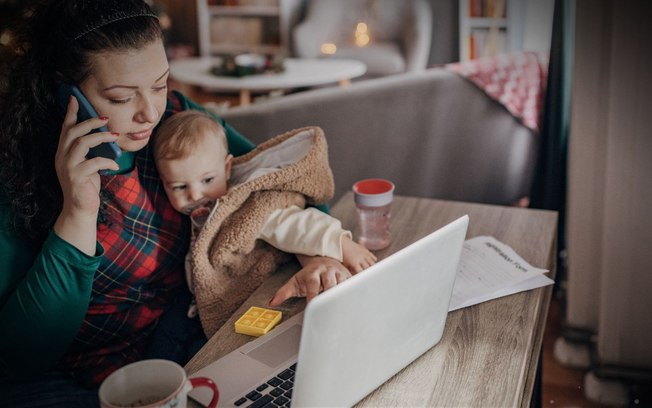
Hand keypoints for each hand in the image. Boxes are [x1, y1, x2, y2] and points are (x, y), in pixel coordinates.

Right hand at [53, 96, 118, 254]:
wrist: (81, 207)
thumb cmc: (87, 184)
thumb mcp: (88, 163)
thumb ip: (91, 151)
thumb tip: (107, 134)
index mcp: (64, 151)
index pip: (65, 128)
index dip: (71, 113)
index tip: (76, 98)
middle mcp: (62, 156)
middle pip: (73, 131)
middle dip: (90, 122)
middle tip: (105, 118)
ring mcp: (67, 166)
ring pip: (81, 143)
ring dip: (100, 137)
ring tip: (115, 136)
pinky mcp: (75, 177)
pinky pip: (93, 163)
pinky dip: (107, 161)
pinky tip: (115, 164)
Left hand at [269, 255, 351, 305]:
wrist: (323, 259)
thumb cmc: (309, 275)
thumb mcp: (295, 282)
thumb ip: (283, 292)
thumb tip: (271, 303)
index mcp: (313, 273)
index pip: (313, 284)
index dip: (313, 295)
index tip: (312, 305)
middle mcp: (327, 272)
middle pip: (330, 284)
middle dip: (330, 294)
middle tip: (330, 309)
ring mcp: (339, 273)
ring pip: (343, 285)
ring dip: (343, 296)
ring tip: (343, 309)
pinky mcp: (349, 277)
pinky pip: (353, 286)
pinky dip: (353, 295)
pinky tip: (353, 305)